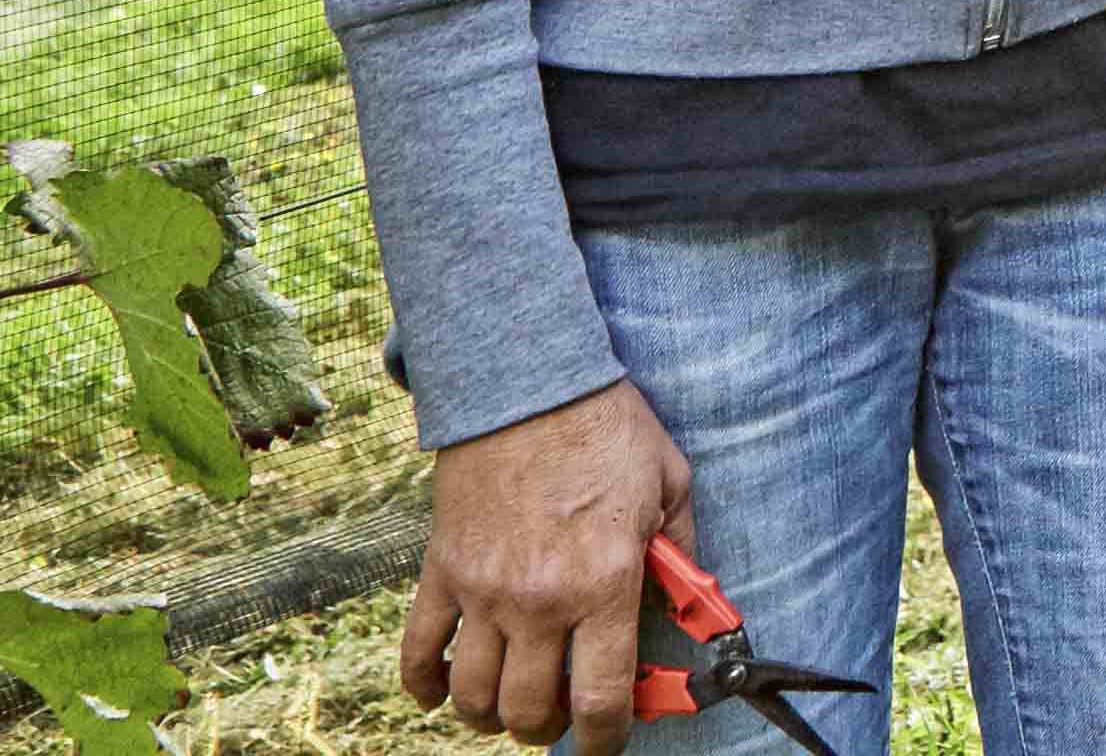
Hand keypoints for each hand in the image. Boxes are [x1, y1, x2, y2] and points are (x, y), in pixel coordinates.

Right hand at [407, 377, 688, 750]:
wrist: (528, 385)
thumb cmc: (608, 432)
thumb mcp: (670, 487)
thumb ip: (677, 557)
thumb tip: (686, 610)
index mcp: (604, 584)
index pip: (603, 697)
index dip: (607, 737)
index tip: (608, 741)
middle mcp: (541, 600)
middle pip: (530, 710)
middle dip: (548, 728)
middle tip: (561, 716)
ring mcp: (483, 591)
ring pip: (473, 696)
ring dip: (490, 716)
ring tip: (509, 707)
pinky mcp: (441, 573)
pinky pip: (419, 653)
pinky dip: (425, 687)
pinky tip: (441, 694)